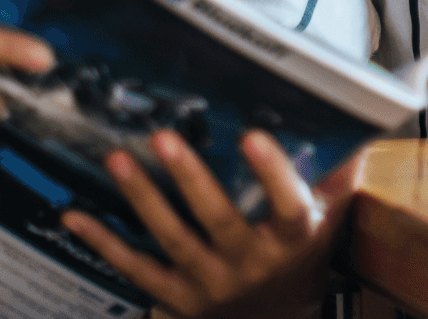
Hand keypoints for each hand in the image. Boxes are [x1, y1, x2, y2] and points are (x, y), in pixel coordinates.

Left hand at [63, 130, 356, 318]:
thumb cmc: (300, 261)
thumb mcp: (327, 224)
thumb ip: (336, 179)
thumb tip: (353, 127)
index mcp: (292, 241)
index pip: (288, 206)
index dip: (272, 173)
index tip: (254, 135)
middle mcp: (251, 265)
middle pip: (218, 220)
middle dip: (190, 179)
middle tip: (164, 137)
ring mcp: (211, 285)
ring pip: (173, 240)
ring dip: (143, 199)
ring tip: (119, 160)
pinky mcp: (177, 298)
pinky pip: (136, 269)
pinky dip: (103, 244)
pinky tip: (74, 216)